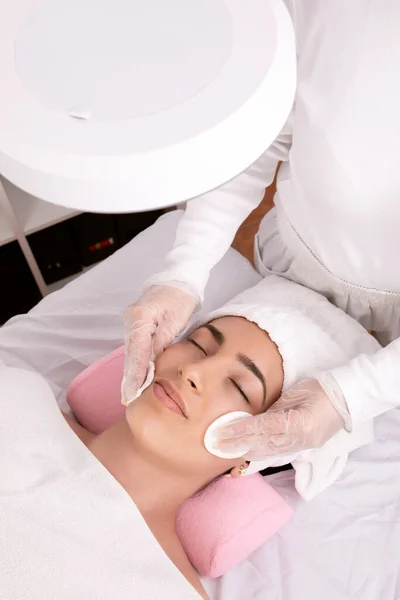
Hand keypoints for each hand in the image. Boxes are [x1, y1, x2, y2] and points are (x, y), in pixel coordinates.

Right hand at [123, 283, 197, 403]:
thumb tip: (151, 364)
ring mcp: (131, 321)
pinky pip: (134, 346)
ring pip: (130, 351)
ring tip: (127, 393)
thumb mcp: (175, 321)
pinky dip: (134, 362)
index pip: (137, 351)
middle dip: (128, 378)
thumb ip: (162, 342)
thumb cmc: (181, 298)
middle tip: (126, 399)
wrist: (179, 280)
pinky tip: (133, 377)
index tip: (132, 392)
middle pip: (130, 353)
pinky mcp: (136, 324)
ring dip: (130, 372)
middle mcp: (131, 319)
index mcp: (140, 317)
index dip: (135, 374)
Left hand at [217, 378, 345, 459]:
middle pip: (262, 443)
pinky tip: (250, 457)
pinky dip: (263, 455)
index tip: (222, 431)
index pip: (262, 427)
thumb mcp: (295, 394)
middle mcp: (299, 438)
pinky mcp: (305, 448)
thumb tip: (255, 418)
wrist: (347, 398)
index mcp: (297, 422)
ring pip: (269, 452)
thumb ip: (275, 408)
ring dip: (247, 452)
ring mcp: (303, 445)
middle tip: (216, 445)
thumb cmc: (320, 390)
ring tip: (227, 452)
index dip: (241, 429)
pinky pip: (280, 453)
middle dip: (238, 444)